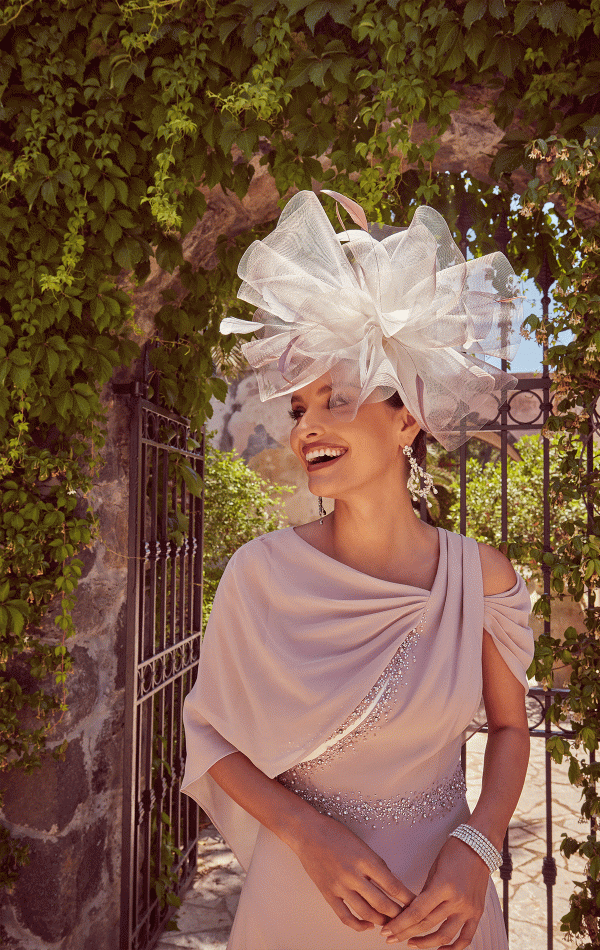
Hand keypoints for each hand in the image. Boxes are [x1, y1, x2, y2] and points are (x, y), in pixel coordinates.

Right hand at [291, 811, 415, 931]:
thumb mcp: (362, 845)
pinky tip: (367, 925)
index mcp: (366, 859)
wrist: (307, 832)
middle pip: (383, 904)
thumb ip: (376, 865)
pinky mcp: (328, 894)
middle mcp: (354, 875)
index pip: (393, 885)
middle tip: (407, 919)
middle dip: (398, 914)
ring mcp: (340, 886)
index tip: (417, 905)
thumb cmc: (336, 833)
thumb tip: (391, 884)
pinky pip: (345, 917)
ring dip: (381, 921)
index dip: (407, 899)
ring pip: (366, 913)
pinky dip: (359, 925)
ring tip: (390, 923)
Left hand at [380, 837, 489, 948]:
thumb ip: (425, 892)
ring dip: (426, 944)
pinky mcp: (478, 913)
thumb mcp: (434, 869)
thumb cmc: (454, 852)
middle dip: (406, 933)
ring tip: (411, 944)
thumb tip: (413, 910)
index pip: (417, 912)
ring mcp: (469, 909)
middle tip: (391, 938)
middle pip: (427, 925)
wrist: (479, 846)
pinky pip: (466, 938)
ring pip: (445, 936)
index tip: (387, 930)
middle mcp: (457, 900)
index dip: (400, 924)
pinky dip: (453, 948)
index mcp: (443, 886)